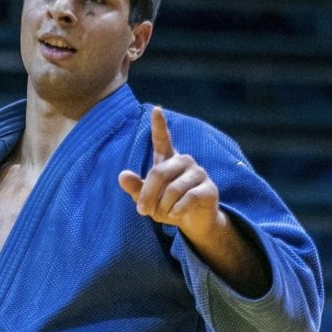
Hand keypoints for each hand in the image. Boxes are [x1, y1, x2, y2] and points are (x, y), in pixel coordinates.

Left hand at [118, 106, 219, 237]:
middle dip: (147, 195)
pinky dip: (177, 210)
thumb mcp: (147, 199)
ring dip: (162, 206)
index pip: (162, 140)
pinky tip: (176, 214)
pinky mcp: (209, 188)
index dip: (159, 125)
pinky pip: (188, 198)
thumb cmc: (167, 206)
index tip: (156, 109)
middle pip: (159, 173)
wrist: (193, 222)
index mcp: (168, 160)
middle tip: (142, 211)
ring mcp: (199, 173)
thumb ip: (135, 188)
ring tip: (162, 214)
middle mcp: (185, 161)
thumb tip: (122, 175)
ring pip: (172, 189)